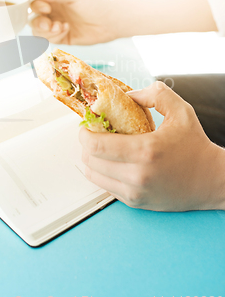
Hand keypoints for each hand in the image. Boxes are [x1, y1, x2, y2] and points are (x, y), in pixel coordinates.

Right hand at [29, 0, 115, 44]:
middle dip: (39, 22)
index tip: (47, 8)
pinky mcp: (62, 38)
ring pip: (38, 31)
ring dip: (46, 31)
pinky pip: (49, 39)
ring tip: (60, 27)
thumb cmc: (95, 4)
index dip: (36, 6)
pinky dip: (55, 36)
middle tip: (50, 24)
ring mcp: (56, 26)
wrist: (110, 22)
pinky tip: (67, 29)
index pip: (34, 2)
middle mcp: (53, 12)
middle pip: (33, 19)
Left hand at [79, 81, 224, 210]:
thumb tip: (127, 95)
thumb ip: (154, 94)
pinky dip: (103, 172)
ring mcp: (135, 192)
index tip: (87, 124)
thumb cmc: (195, 145)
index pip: (96, 146)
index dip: (85, 133)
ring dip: (91, 159)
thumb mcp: (180, 110)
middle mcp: (137, 175)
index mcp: (145, 151)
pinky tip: (113, 161)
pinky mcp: (136, 202)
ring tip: (102, 147)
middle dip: (86, 144)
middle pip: (90, 160)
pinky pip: (105, 186)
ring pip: (94, 175)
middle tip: (93, 133)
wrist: (212, 180)